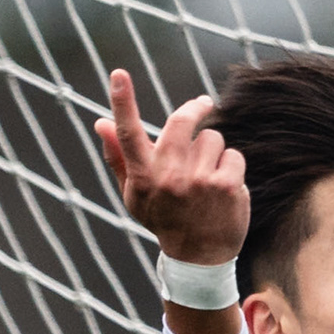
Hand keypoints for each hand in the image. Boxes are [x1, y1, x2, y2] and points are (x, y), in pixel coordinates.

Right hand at [94, 68, 246, 271]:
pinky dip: (231, 168)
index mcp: (143, 177)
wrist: (198, 258)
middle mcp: (168, 177)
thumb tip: (100, 123)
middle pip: (181, 121)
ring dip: (213, 151)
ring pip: (212, 138)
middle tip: (202, 104)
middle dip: (195, 109)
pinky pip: (233, 155)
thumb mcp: (135, 194)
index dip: (122, 102)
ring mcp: (199, 181)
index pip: (129, 134)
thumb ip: (118, 156)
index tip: (118, 74)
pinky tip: (223, 190)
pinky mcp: (226, 185)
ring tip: (207, 178)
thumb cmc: (164, 218)